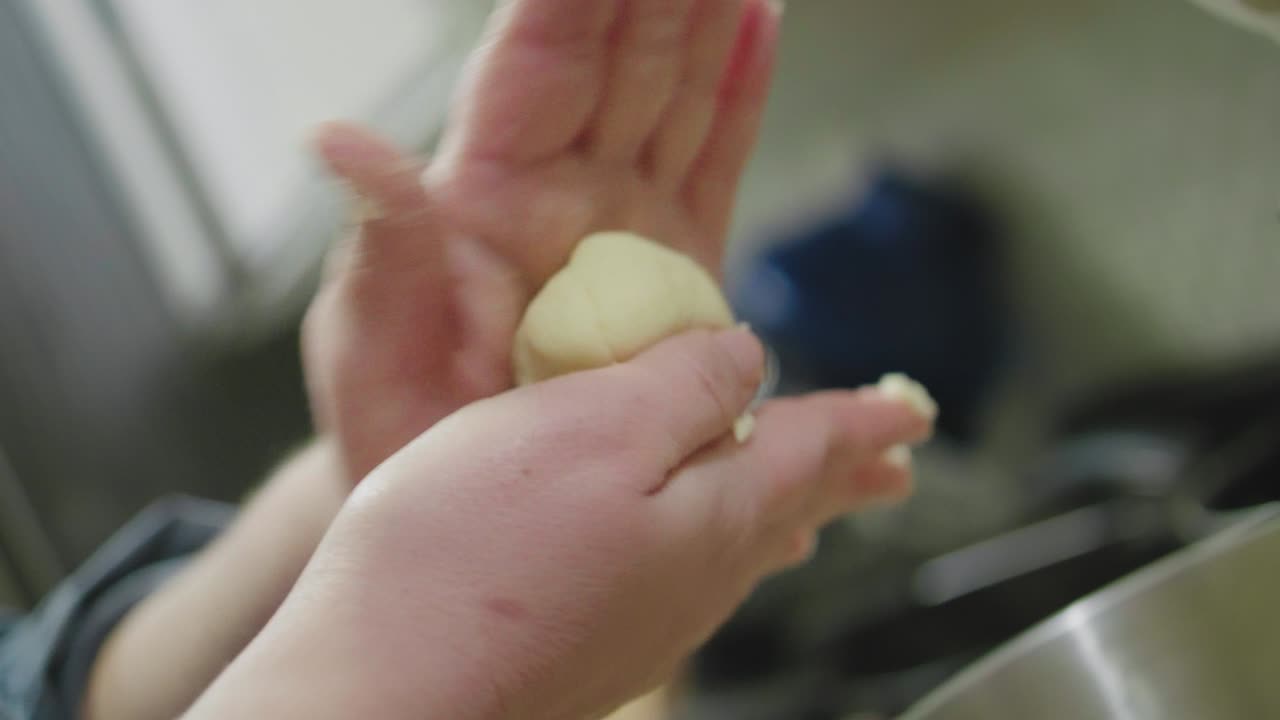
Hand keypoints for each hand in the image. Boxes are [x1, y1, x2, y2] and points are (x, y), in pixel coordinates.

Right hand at [185, 328, 933, 719]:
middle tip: (894, 464)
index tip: (909, 408)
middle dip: (840, 474)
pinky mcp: (587, 639)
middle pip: (785, 507)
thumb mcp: (590, 427)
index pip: (807, 449)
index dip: (859, 419)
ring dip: (786, 509)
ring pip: (739, 545)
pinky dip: (718, 543)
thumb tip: (748, 362)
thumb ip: (683, 388)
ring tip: (819, 503)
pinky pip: (685, 575)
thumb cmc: (470, 555)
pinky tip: (704, 550)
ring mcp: (641, 619)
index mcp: (707, 513)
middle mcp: (691, 578)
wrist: (383, 692)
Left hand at [304, 0, 783, 482]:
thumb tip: (337, 139)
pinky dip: (741, 95)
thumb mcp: (371, 342)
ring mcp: (624, 221)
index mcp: (485, 191)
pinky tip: (763, 27)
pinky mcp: (678, 265)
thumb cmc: (399, 422)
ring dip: (708, 17)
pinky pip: (714, 160)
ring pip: (673, 92)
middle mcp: (561, 188)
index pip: (535, 61)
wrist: (469, 502)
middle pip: (618, 56)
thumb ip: (381, 246)